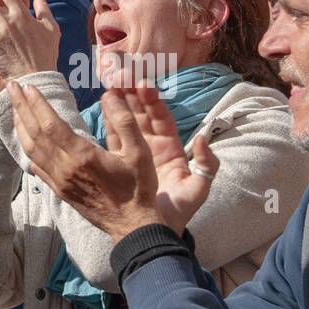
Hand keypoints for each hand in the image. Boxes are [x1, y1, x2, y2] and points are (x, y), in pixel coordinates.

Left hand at [8, 82, 160, 242]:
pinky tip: (23, 139)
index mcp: (83, 155)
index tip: (27, 86)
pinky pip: (35, 166)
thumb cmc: (138, 189)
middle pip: (35, 134)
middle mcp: (65, 168)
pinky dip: (26, 149)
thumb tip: (110, 95)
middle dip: (21, 108)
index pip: (50, 124)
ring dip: (20, 127)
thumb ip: (125, 121)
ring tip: (14, 108)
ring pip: (31, 150)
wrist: (131, 226)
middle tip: (11, 87)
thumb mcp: (140, 152)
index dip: (36, 103)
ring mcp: (59, 181)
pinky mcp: (59, 190)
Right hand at [118, 86, 218, 232]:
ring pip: (127, 122)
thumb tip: (203, 139)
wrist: (155, 234)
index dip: (153, 100)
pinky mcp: (121, 162)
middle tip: (122, 74)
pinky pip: (114, 138)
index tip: (143, 84)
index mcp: (171, 149)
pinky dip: (108, 122)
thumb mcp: (198, 189)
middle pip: (142, 114)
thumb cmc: (178, 213)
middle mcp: (153, 146)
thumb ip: (207, 164)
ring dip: (119, 103)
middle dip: (133, 94)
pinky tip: (101, 106)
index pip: (162, 117)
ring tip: (109, 84)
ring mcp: (135, 154)